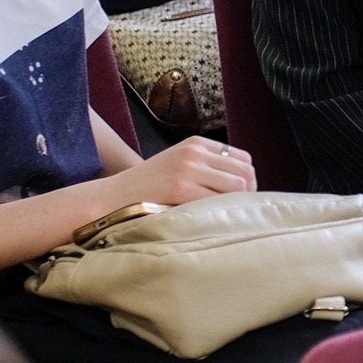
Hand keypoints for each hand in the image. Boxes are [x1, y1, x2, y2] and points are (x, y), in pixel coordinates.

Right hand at [121, 136, 254, 203]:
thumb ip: (207, 167)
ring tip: (225, 215)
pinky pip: (218, 200)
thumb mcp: (180, 164)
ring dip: (237, 203)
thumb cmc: (150, 187)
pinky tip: (213, 219)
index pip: (243, 159)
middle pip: (245, 172)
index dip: (247, 180)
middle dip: (248, 193)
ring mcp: (188, 169)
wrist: (115, 196)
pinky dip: (221, 212)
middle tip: (236, 210)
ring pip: (237, 186)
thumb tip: (245, 186)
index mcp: (197, 143)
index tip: (239, 197)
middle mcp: (195, 152)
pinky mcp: (182, 189)